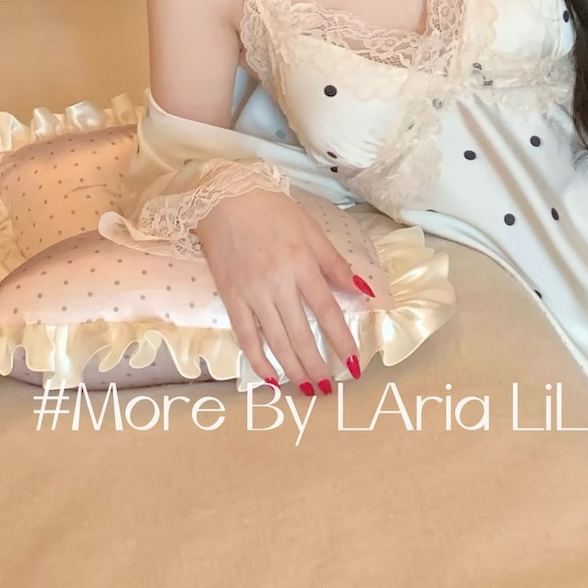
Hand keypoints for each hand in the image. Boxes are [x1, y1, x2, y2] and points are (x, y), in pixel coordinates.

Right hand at [195, 187, 366, 391]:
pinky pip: (246, 337)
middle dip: (317, 365)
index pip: (327, 312)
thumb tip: (362, 290)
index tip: (354, 365)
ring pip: (276, 341)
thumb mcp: (311, 230)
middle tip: (327, 389)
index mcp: (302, 265)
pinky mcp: (231, 299)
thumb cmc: (273, 211)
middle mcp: (278, 284)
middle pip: (301, 334)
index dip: (341, 341)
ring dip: (293, 369)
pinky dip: (258, 360)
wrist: (225, 198)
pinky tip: (270, 378)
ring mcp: (252, 294)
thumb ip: (334, 264)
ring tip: (306, 389)